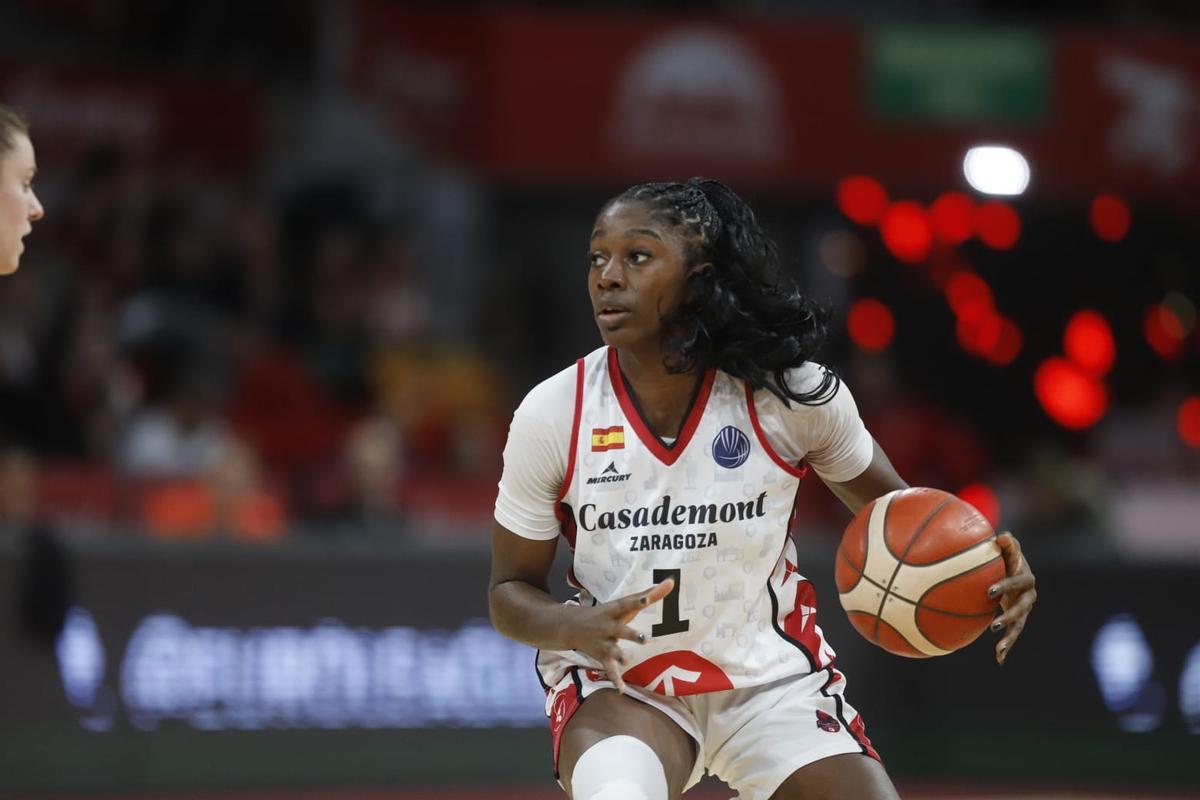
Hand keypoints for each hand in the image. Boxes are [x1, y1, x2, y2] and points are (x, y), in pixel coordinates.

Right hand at [564, 579, 673, 692]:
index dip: (639, 601)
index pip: (628, 604)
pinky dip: (615, 679)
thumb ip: (648, 594)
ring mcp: (604, 642)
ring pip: (613, 650)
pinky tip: (622, 689)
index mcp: (615, 610)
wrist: (571, 626)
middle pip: (621, 630)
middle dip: (631, 634)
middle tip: (644, 638)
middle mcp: (609, 626)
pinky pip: (609, 668)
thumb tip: (671, 581)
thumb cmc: (606, 613)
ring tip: (626, 661)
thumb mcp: (623, 604)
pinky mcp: (601, 656)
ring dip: (619, 656)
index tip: (648, 598)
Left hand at [987, 532, 1036, 664]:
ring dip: (1010, 637)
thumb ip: (1006, 543)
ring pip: (1020, 625)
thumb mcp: (1005, 549)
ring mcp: (1025, 608)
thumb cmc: (1005, 555)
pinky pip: (1014, 633)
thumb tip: (1003, 536)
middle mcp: (1029, 595)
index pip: (1018, 581)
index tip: (990, 592)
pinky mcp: (1019, 618)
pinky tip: (999, 660)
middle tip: (993, 624)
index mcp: (1025, 577)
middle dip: (1009, 616)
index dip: (1007, 585)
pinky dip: (1007, 646)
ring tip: (999, 649)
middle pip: (1022, 607)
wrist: (1012, 567)